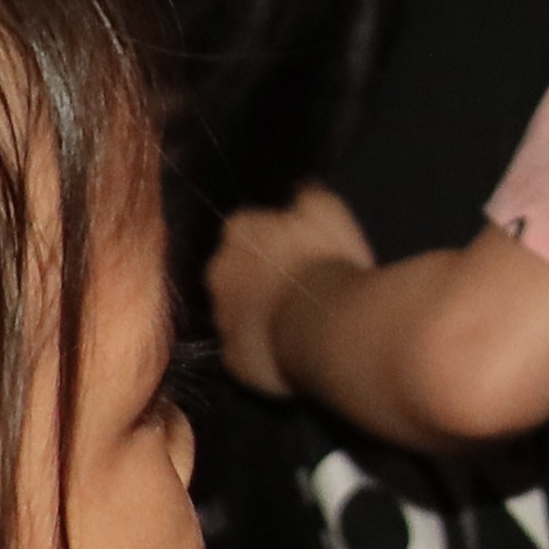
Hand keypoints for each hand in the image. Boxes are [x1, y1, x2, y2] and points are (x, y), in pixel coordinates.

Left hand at [205, 182, 377, 405]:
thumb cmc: (329, 262)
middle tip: (294, 290)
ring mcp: (222, 317)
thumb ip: (308, 198)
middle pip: (233, 271)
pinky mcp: (232, 359)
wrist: (326, 327)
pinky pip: (244, 353)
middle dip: (255, 279)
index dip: (272, 243)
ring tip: (294, 324)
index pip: (245, 229)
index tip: (296, 254)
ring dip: (256, 316)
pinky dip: (260, 352)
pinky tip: (287, 351)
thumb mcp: (329, 214)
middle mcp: (219, 271)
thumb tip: (300, 190)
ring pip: (236, 313)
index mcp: (239, 231)